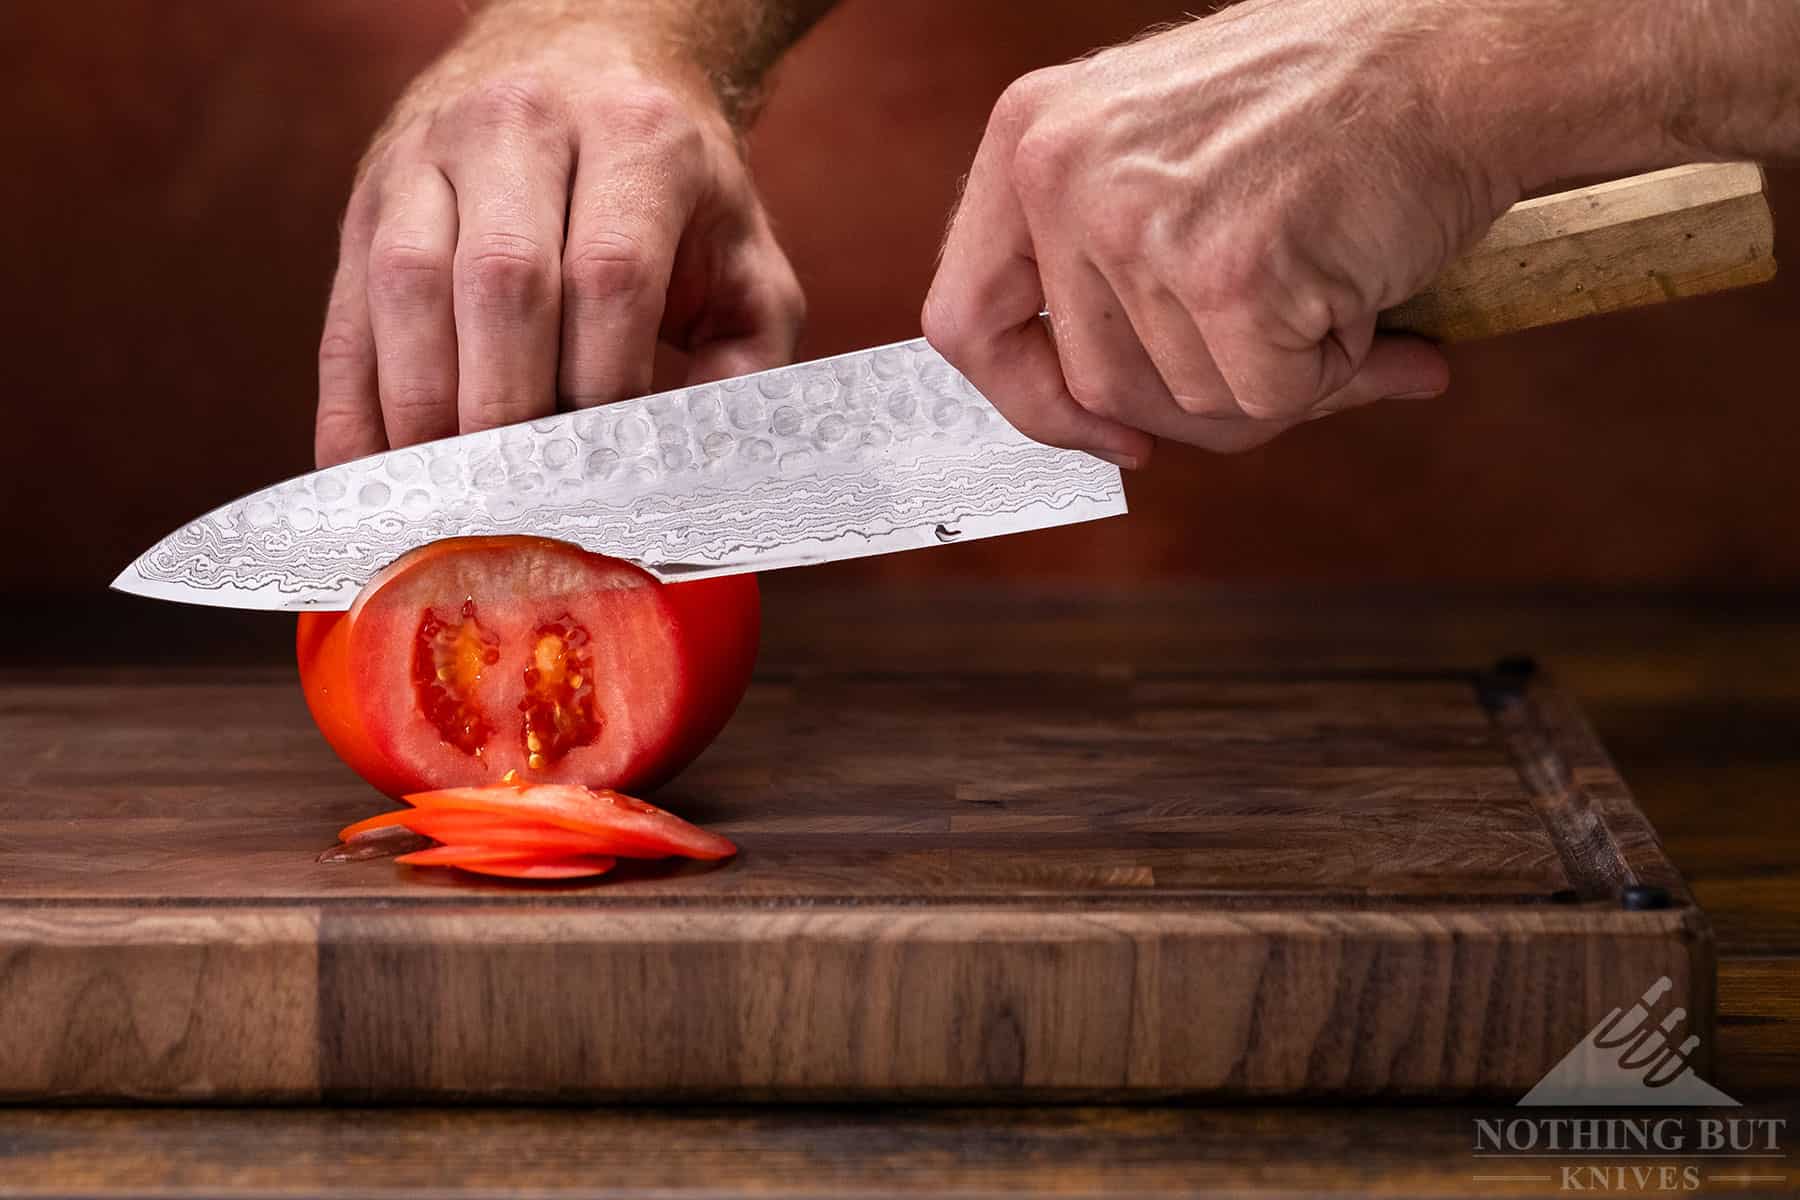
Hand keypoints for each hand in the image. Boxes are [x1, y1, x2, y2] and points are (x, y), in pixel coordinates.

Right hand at [315, 10, 804, 466]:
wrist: (587, 57)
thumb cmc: (676, 189)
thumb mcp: (745, 258)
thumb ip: (747, 361)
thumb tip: (695, 464)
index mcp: (635, 137)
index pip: (608, 273)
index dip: (603, 386)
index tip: (608, 467)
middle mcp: (521, 126)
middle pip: (502, 280)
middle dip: (512, 409)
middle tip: (528, 499)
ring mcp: (429, 155)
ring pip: (409, 286)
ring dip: (427, 410)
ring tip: (458, 495)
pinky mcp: (367, 197)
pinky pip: (346, 314)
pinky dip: (354, 407)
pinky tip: (378, 476)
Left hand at [923, 0, 1514, 466]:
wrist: (1461, 55)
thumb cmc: (1329, 104)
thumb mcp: (1162, 151)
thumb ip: (1107, 273)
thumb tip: (1110, 429)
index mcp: (1030, 138)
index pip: (965, 321)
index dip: (1029, 400)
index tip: (1104, 431)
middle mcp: (1063, 173)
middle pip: (1094, 384)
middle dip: (1193, 398)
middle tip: (1281, 350)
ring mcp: (1140, 222)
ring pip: (1184, 401)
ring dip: (1273, 378)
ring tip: (1324, 282)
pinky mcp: (1228, 273)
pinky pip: (1267, 398)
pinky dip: (1332, 372)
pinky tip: (1360, 292)